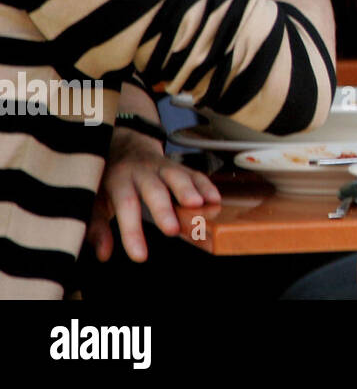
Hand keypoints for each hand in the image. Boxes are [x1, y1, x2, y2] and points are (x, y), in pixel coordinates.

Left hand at [87, 128, 219, 262]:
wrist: (126, 146)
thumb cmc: (111, 180)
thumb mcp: (96, 201)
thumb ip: (98, 227)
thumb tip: (104, 254)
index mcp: (119, 180)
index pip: (126, 206)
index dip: (133, 231)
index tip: (140, 256)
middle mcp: (143, 172)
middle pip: (154, 190)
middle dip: (164, 210)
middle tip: (172, 230)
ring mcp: (164, 167)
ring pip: (178, 176)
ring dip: (189, 191)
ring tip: (198, 206)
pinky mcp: (181, 167)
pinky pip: (195, 174)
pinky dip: (206, 186)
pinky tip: (214, 199)